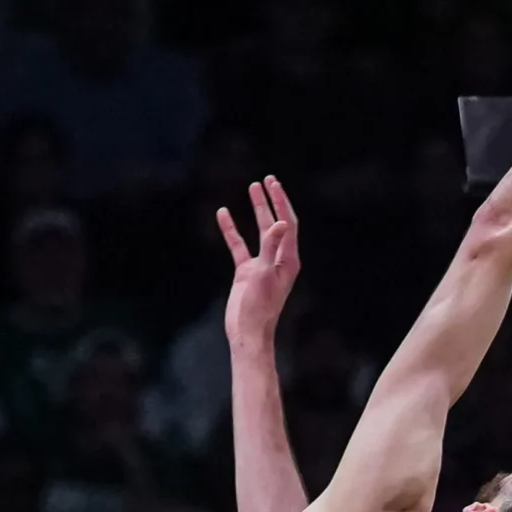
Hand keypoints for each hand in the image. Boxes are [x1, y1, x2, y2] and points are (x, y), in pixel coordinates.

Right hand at [218, 176, 301, 342]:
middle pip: (276, 223)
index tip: (273, 183)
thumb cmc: (259, 307)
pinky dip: (231, 230)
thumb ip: (272, 247)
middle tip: (266, 180)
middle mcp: (278, 259)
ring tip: (251, 188)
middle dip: (272, 201)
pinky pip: (239, 245)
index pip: (288, 224)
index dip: (281, 202)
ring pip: (259, 231)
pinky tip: (223, 214)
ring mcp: (262, 264)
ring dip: (256, 210)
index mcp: (288, 259)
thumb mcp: (265, 273)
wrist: (247, 331)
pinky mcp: (246, 271)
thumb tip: (282, 223)